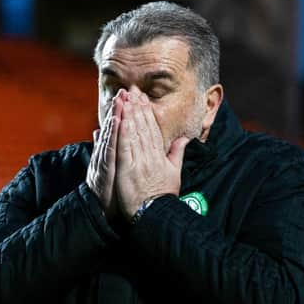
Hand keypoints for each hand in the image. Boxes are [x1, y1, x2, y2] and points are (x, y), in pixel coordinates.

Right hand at [86, 90, 126, 217]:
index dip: (121, 112)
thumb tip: (98, 131)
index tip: (128, 97)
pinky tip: (115, 125)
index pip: (117, 129)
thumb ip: (105, 147)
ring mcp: (103, 160)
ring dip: (113, 119)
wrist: (99, 208)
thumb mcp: (109, 164)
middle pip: (113, 129)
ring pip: (109, 137)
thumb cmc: (108, 188)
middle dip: (118, 110)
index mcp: (110, 152)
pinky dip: (111, 137)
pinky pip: (108, 151)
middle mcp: (106, 153)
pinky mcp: (104, 169)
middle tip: (123, 92)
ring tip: (118, 104)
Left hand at [116, 89, 189, 218]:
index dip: (148, 112)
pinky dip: (122, 133)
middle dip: (138, 107)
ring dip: (129, 114)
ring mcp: (139, 162)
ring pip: (134, 134)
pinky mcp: (128, 169)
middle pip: (143, 127)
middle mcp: (150, 155)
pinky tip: (120, 120)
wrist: (157, 213)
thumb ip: (177, 153)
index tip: (143, 98)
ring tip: (125, 98)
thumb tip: (183, 138)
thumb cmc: (164, 195)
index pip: (153, 129)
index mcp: (160, 155)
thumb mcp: (174, 173)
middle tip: (133, 90)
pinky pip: (124, 148)